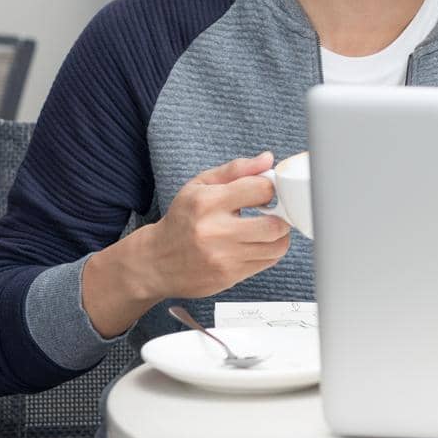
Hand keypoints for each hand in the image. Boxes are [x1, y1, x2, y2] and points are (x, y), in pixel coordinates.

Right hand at [136, 152, 292, 297]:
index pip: (261, 190)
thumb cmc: (182, 219)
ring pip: (276, 247)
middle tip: (274, 212)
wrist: (156, 261)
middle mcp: (215, 232)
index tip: (265, 192)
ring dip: (279, 235)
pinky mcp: (228, 277)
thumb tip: (268, 159)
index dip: (270, 189)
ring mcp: (223, 258)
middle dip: (281, 216)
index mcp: (208, 202)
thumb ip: (236, 169)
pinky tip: (255, 243)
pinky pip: (266, 263)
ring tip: (265, 228)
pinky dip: (268, 251)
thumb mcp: (201, 185)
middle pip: (275, 224)